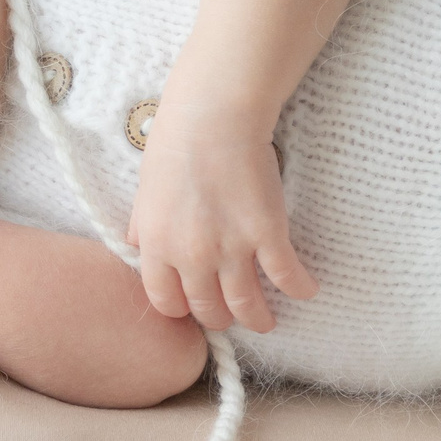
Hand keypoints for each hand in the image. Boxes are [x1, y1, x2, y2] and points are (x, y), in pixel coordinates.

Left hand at [125, 102, 317, 332]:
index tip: (194, 308)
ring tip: (266, 322)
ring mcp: (231, 249)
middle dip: (221, 319)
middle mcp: (191, 256)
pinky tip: (306, 291)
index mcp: (157, 246)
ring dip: (258, 319)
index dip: (182, 310)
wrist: (212, 118)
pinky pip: (286, 275)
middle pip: (208, 309)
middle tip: (231, 317)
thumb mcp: (144, 190)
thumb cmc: (175, 145)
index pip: (166, 302)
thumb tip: (134, 246)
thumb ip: (141, 225)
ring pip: (246, 305)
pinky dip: (299, 288)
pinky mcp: (267, 234)